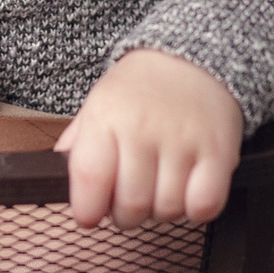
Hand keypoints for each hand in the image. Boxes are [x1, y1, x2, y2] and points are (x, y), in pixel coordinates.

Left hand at [52, 49, 242, 229]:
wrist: (197, 57)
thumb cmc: (142, 87)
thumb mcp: (100, 102)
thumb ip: (79, 141)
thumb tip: (55, 172)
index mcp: (107, 116)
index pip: (90, 177)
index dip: (87, 210)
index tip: (90, 215)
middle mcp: (143, 128)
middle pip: (131, 205)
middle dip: (126, 215)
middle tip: (129, 201)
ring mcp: (183, 140)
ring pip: (168, 209)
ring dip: (162, 210)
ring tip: (160, 188)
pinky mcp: (219, 151)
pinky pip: (204, 205)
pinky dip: (196, 208)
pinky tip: (189, 190)